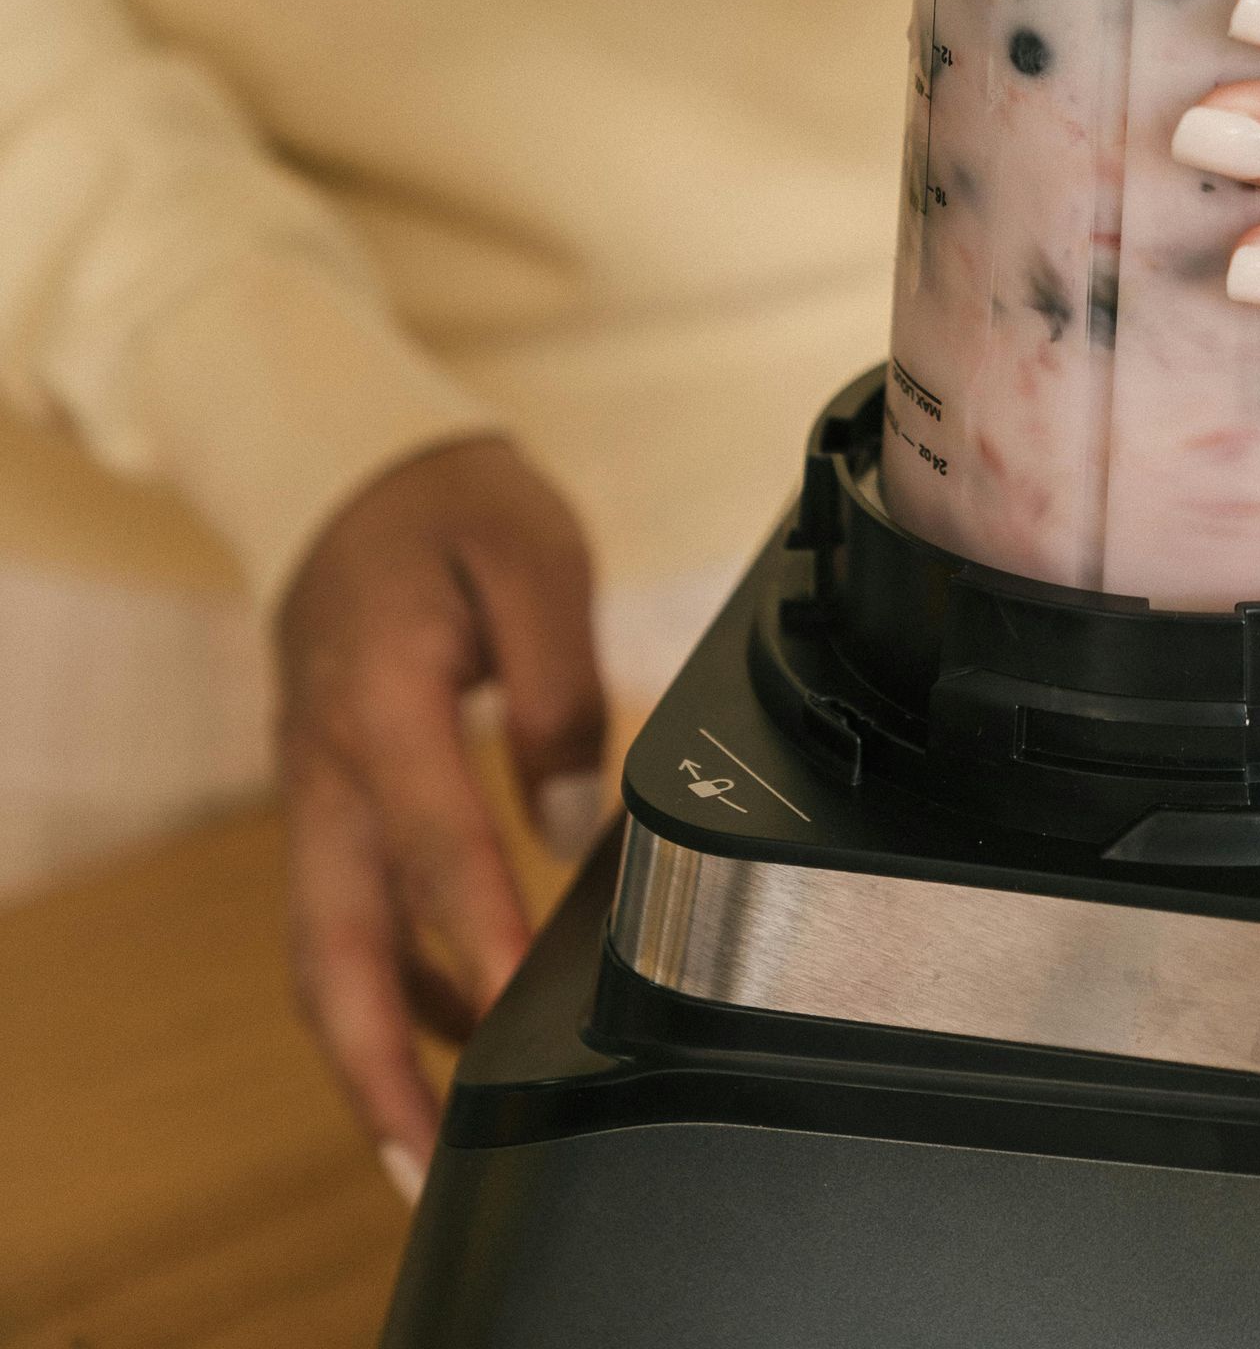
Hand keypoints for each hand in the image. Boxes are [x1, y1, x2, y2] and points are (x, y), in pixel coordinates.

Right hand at [275, 437, 606, 1190]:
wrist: (352, 473)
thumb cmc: (451, 506)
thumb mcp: (532, 552)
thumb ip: (558, 682)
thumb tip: (570, 819)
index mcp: (381, 698)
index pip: (431, 843)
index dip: (474, 940)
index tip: (512, 1020)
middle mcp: (328, 763)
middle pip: (333, 942)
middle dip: (375, 1064)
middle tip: (429, 1160)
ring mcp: (315, 789)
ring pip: (325, 947)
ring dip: (371, 1047)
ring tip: (436, 1136)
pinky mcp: (327, 800)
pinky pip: (341, 913)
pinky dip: (384, 982)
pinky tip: (453, 1020)